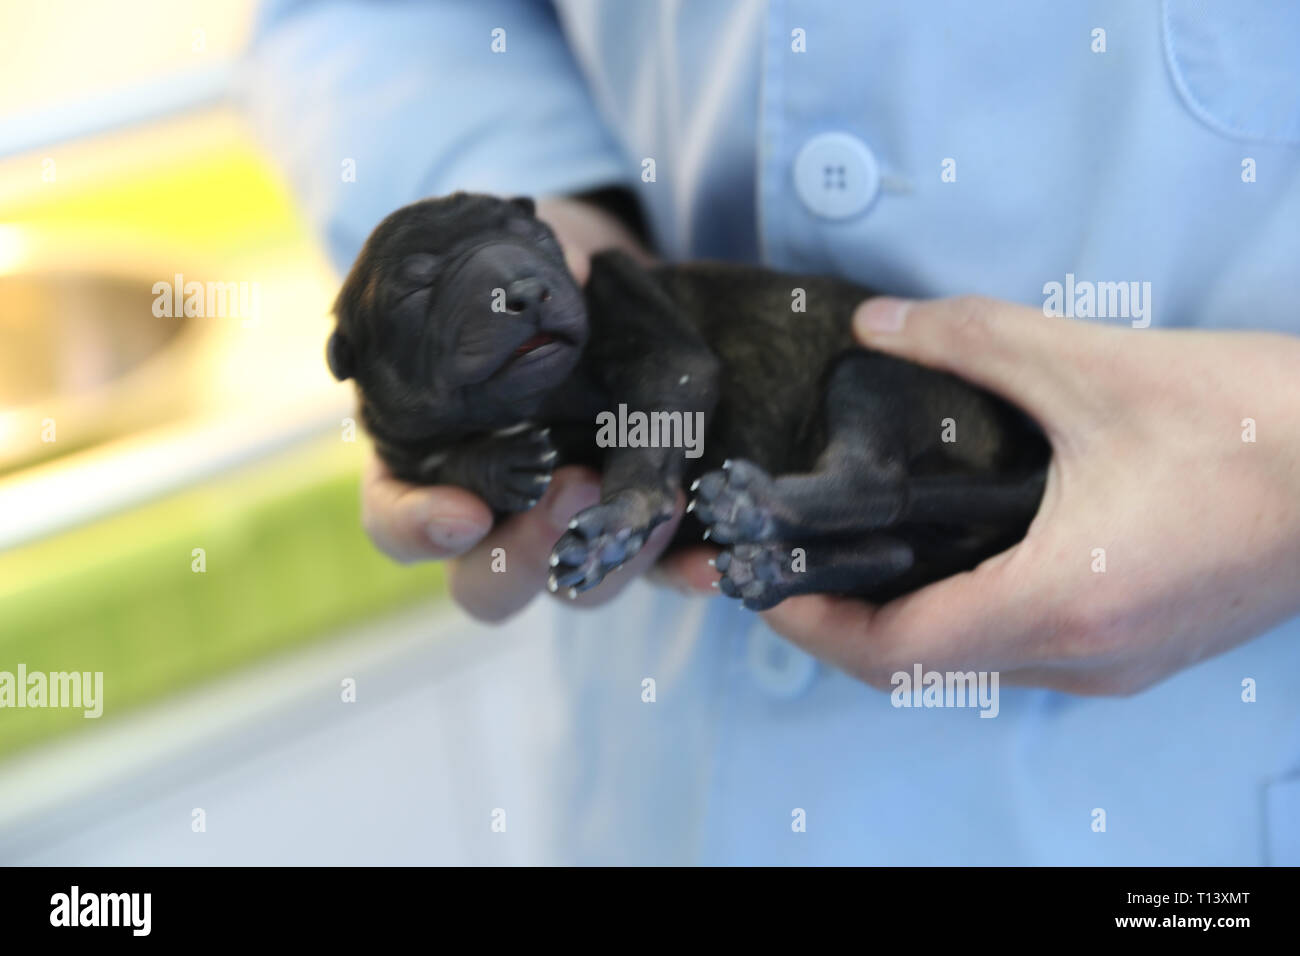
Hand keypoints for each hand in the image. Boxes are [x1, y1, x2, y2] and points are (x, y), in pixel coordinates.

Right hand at [358, 194, 709, 619]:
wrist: (597, 287)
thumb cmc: (518, 278)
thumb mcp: (497, 273)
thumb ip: (503, 285)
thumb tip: (569, 274)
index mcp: (423, 462)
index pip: (396, 520)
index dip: (420, 527)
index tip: (465, 515)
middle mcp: (491, 514)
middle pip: (487, 583)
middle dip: (529, 551)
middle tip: (574, 491)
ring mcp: (566, 529)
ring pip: (574, 586)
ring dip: (613, 560)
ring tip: (658, 507)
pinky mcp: (636, 529)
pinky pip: (655, 572)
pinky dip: (684, 571)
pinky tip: (716, 562)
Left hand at [758, 295, 1299, 694]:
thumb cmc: (1255, 424)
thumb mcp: (1099, 367)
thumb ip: (974, 342)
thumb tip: (877, 325)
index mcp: (1061, 604)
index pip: (895, 651)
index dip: (809, 625)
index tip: (758, 585)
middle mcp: (1082, 659)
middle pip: (920, 670)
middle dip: (839, 627)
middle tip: (788, 569)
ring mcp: (1116, 667)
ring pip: (971, 667)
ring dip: (899, 628)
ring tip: (850, 561)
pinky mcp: (1141, 651)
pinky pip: (1020, 654)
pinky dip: (960, 621)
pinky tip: (945, 562)